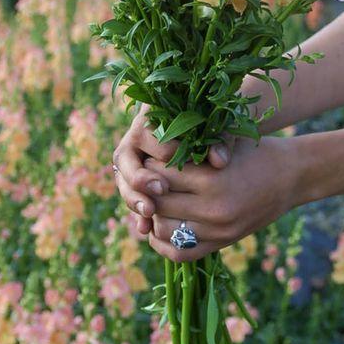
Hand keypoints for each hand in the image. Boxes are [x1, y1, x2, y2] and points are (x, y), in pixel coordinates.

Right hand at [112, 107, 232, 234]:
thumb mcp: (218, 125)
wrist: (209, 128)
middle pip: (125, 158)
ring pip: (124, 180)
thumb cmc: (214, 121)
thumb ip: (220, 138)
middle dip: (140, 177)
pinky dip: (138, 211)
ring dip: (134, 198)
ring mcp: (134, 159)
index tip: (179, 159)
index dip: (163, 147)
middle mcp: (136, 136)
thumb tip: (220, 160)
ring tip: (150, 212)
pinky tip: (146, 228)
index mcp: (151, 115)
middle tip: (161, 190)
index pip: (148, 132)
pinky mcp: (137, 179)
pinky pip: (132, 196)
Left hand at [144, 136, 298, 261]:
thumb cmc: (256, 152)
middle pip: (160, 204)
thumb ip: (192, 150)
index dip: (150, 166)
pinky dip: (163, 243)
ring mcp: (218, 231)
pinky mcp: (222, 244)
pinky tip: (157, 226)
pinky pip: (181, 253)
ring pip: (165, 230)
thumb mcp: (226, 144)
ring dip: (152, 216)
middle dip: (147, 191)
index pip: (163, 176)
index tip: (148, 158)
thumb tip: (151, 159)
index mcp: (213, 180)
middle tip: (144, 180)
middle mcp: (214, 209)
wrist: (291, 176)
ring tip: (151, 199)